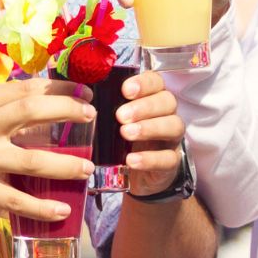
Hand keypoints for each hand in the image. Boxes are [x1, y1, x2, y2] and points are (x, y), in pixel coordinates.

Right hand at [0, 78, 97, 221]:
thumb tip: (40, 99)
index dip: (62, 88)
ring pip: (33, 161)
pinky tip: (61, 211)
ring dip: (66, 165)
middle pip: (34, 112)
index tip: (86, 92)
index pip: (28, 88)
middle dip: (69, 111)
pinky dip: (41, 207)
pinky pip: (16, 201)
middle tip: (93, 118)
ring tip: (87, 169)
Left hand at [113, 71, 188, 197]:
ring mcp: (171, 138)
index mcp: (152, 98)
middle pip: (167, 101)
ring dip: (150, 128)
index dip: (144, 83)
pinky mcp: (172, 162)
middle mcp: (166, 114)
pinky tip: (131, 160)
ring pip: (174, 126)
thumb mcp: (110, 120)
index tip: (125, 90)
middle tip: (121, 115)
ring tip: (126, 133)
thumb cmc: (119, 139)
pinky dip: (150, 159)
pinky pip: (169, 158)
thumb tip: (82, 95)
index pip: (156, 82)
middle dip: (144, 106)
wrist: (130, 175)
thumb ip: (104, 106)